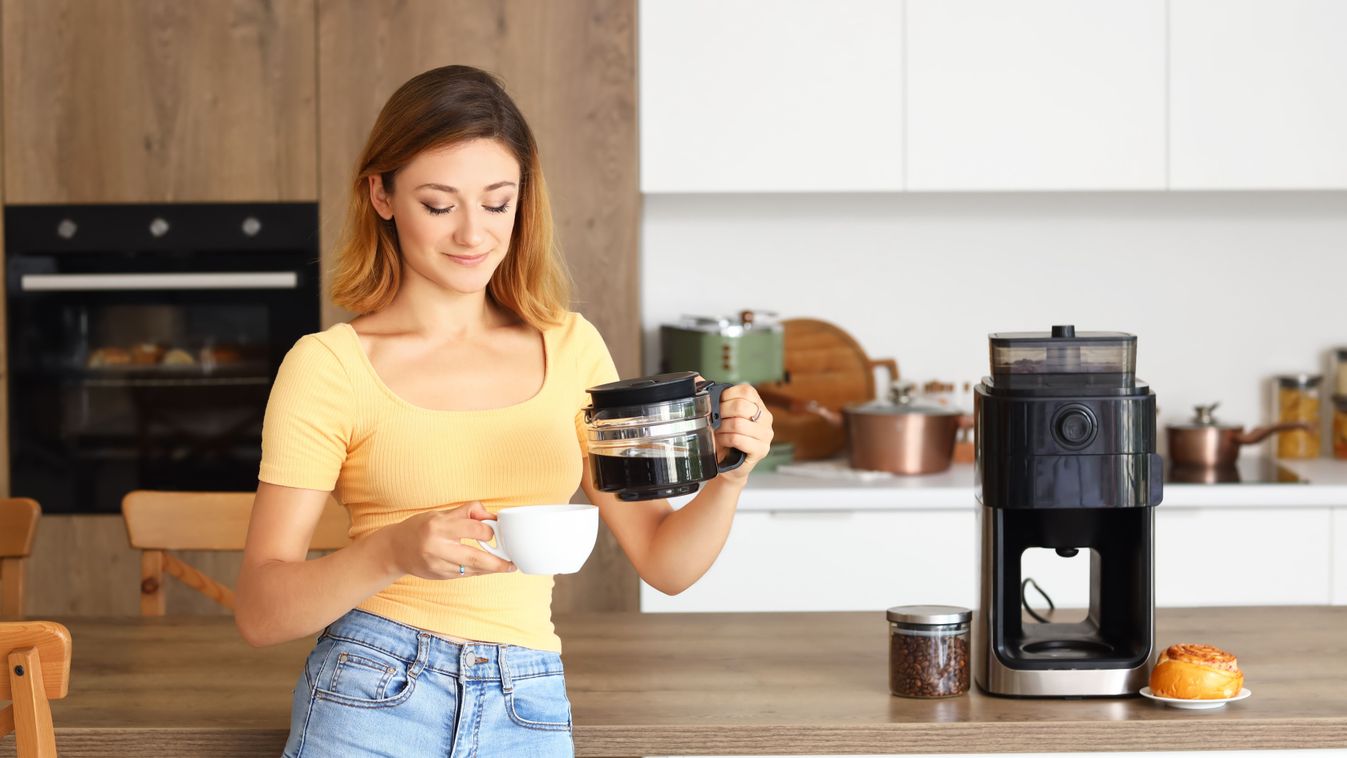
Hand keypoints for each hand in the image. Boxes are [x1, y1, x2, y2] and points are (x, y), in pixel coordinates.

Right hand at [384, 501, 515, 579]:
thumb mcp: (440, 514)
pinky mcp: (439, 576)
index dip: (489, 531)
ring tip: (507, 566)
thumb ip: (466, 513)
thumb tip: (491, 516)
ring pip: (471, 569)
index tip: (497, 532)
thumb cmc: (419, 527)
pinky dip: (478, 572)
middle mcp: (437, 547)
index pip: (473, 529)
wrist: (394, 550)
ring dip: (491, 569)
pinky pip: (464, 575)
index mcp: (438, 526)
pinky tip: (488, 569)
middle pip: (475, 557)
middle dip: (497, 563)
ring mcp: (437, 565)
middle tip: (513, 563)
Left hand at [711, 382, 773, 485]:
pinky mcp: (761, 450)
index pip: (746, 391)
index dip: (726, 397)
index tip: (717, 405)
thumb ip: (711, 395)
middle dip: (722, 413)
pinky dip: (725, 439)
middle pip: (742, 406)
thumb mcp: (718, 414)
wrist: (725, 463)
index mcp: (758, 405)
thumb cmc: (723, 437)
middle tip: (715, 421)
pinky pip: (738, 438)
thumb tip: (696, 378)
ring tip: (718, 433)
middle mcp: (766, 418)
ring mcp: (766, 435)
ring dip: (722, 429)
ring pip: (738, 423)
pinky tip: (723, 441)